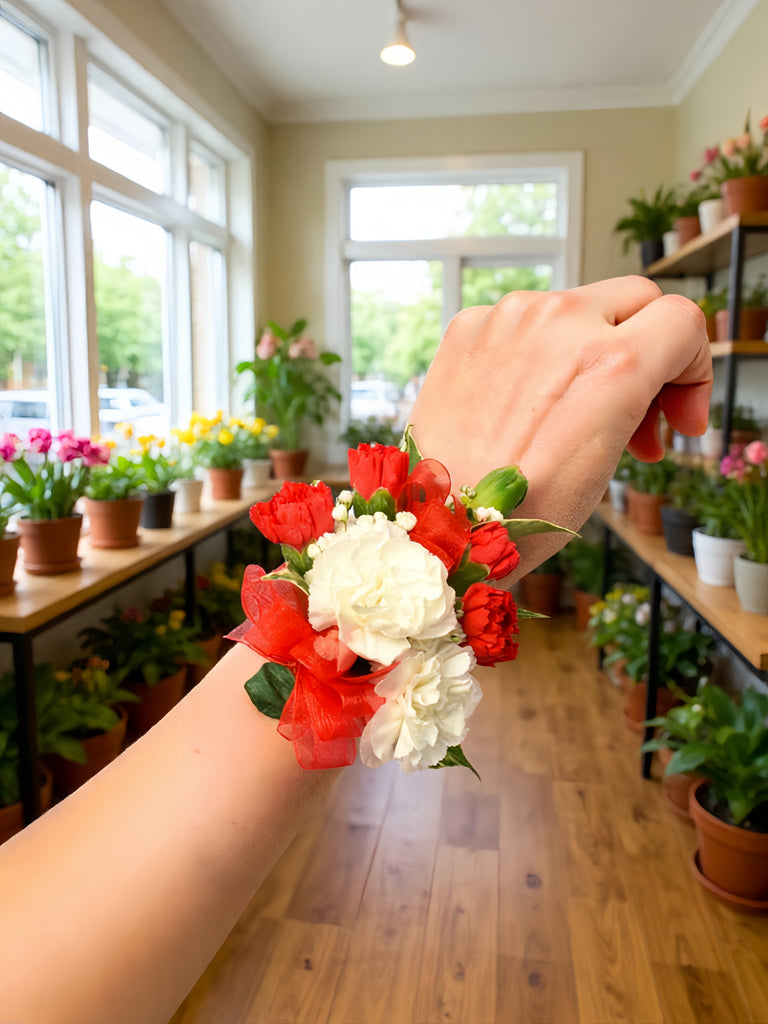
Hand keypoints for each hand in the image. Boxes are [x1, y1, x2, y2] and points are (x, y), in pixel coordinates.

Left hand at [409, 276, 711, 566]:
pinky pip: (523, 323)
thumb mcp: (610, 456)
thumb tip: (641, 376)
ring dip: (588, 352)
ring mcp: (508, 318)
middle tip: (637, 417)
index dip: (693, 369)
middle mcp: (559, 322)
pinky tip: (524, 406)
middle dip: (649, 353)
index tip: (679, 416)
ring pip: (577, 309)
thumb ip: (637, 394)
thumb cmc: (525, 510)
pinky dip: (534, 355)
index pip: (683, 320)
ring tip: (572, 418)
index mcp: (609, 361)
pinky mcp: (469, 326)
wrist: (442, 525)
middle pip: (634, 302)